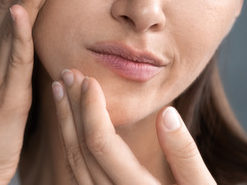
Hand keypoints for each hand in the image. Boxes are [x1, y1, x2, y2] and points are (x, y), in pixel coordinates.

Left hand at [52, 69, 214, 183]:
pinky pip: (79, 173)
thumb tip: (167, 113)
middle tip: (67, 74)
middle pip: (81, 150)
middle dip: (72, 109)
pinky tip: (71, 121)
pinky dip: (72, 142)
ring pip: (75, 162)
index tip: (89, 79)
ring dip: (66, 124)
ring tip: (61, 91)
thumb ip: (185, 153)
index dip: (91, 109)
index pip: (101, 143)